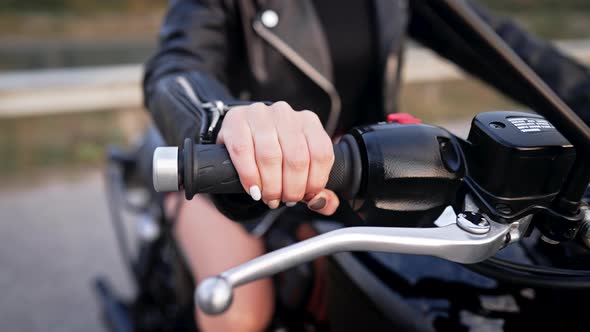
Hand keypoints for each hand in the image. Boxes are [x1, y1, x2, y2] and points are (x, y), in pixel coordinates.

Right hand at [216, 101, 338, 214]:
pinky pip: (243, 152)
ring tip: (269, 198)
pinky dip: (250, 177)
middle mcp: (286, 114)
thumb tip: (323, 204)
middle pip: (297, 159)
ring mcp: (260, 114)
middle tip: (285, 200)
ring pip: (270, 157)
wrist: (240, 134)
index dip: (315, 182)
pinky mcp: (236, 120)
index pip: (321, 154)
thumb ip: (316, 188)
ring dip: (271, 186)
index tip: (305, 197)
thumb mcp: (299, 166)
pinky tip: (253, 189)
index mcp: (308, 122)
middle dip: (291, 189)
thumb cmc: (274, 151)